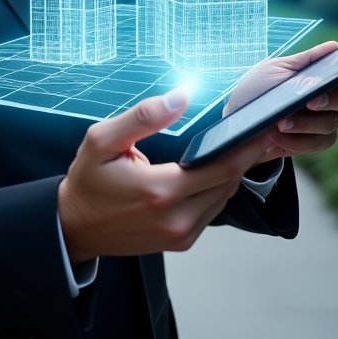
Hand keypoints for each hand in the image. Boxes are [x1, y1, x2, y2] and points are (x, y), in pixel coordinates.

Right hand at [58, 89, 278, 264]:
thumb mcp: (103, 140)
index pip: (222, 167)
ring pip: (223, 198)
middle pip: (229, 183)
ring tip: (238, 145)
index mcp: (160, 190)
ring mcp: (180, 235)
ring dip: (232, 173)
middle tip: (255, 130)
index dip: (247, 147)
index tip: (263, 127)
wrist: (74, 227)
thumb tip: (181, 96)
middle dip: (244, 156)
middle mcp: (176, 218)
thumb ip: (143, 117)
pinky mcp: (180, 242)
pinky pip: (211, 211)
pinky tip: (214, 169)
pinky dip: (217, 189)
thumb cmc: (87, 181)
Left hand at [224, 41, 337, 165]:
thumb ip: (304, 61)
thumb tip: (334, 46)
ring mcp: (323, 121)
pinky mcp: (313, 142)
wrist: (235, 128)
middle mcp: (328, 97)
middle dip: (330, 99)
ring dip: (305, 122)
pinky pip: (320, 143)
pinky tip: (278, 135)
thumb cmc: (254, 92)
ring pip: (332, 123)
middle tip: (309, 100)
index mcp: (319, 75)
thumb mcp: (273, 71)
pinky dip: (298, 140)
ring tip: (280, 121)